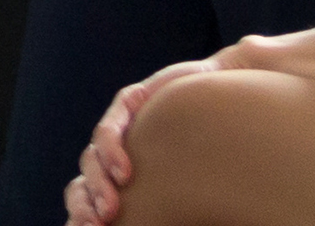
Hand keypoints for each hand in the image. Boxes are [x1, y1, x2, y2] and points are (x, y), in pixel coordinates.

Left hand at [69, 58, 216, 224]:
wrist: (231, 102)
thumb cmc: (219, 153)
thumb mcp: (189, 184)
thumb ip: (171, 206)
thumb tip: (172, 225)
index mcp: (122, 177)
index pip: (90, 199)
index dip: (84, 215)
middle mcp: (114, 153)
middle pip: (83, 184)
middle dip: (85, 206)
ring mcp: (120, 128)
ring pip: (91, 159)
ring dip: (99, 186)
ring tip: (110, 209)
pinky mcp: (128, 102)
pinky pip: (109, 128)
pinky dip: (112, 151)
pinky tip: (124, 173)